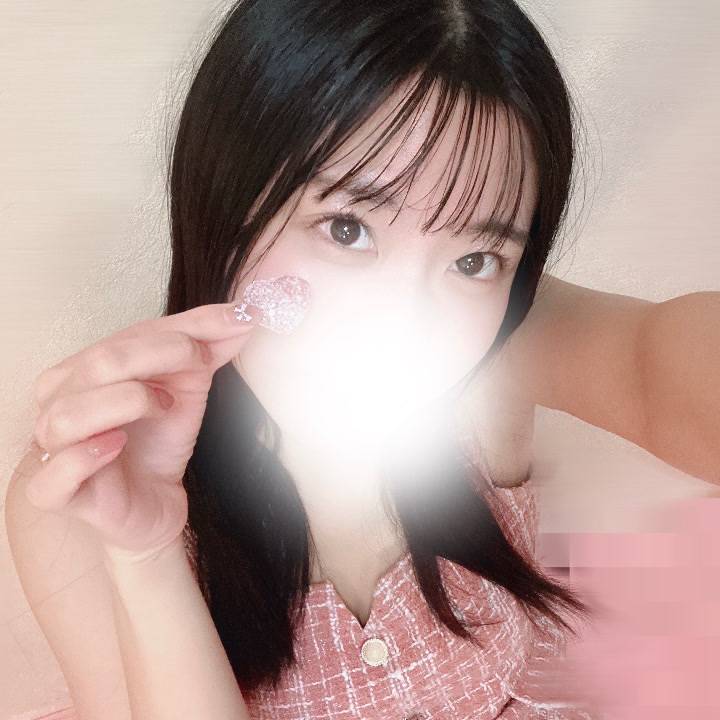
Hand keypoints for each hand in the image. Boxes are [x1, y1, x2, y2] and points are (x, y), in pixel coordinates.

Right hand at [27, 300, 261, 563]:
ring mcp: (51, 448)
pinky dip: (86, 455)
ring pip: (70, 414)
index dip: (182, 330)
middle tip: (200, 364)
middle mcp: (58, 402)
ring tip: (164, 407)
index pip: (128, 336)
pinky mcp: (57, 495)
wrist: (155, 500)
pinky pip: (55, 473)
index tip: (234, 323)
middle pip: (100, 364)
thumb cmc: (158, 440)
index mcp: (82, 369)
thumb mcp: (186, 386)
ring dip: (129, 402)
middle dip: (160, 356)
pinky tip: (117, 445)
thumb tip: (244, 313)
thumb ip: (206, 348)